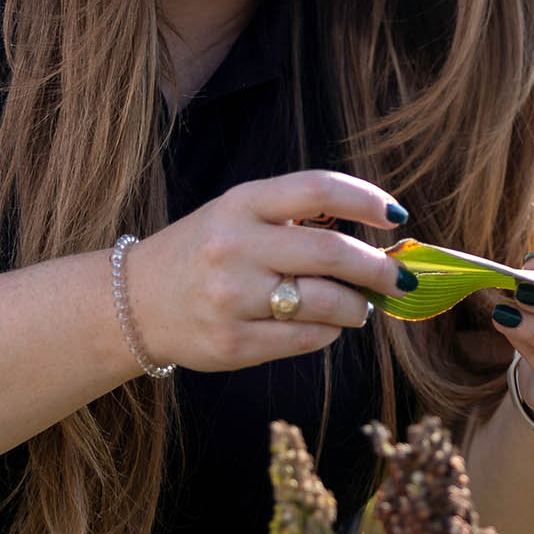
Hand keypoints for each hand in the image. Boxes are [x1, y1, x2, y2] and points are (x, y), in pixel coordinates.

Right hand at [128, 170, 418, 372]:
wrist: (133, 303)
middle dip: (380, 269)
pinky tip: (327, 326)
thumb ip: (297, 219)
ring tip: (360, 308)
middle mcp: (235, 246)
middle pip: (332, 253)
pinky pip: (307, 339)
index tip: (397, 216)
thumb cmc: (205, 252)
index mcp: (241, 204)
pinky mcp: (233, 344)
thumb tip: (380, 241)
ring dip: (358, 308)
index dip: (366, 200)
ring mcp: (231, 298)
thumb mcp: (239, 215)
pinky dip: (330, 333)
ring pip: (326, 303)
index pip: (318, 189)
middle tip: (401, 279)